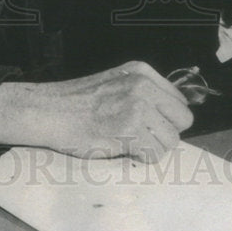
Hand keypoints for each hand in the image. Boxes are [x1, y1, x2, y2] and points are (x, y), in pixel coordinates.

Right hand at [0, 60, 193, 163]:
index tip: (150, 125)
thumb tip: (173, 113)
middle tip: (142, 137)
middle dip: (166, 133)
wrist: (49, 111)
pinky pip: (154, 155)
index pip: (180, 101)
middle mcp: (143, 86)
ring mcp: (137, 107)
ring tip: (129, 143)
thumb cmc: (78, 101)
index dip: (167, 118)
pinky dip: (141, 158)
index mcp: (142, 71)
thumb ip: (144, 91)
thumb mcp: (115, 81)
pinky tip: (123, 149)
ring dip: (153, 148)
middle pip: (182, 120)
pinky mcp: (129, 131)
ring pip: (170, 140)